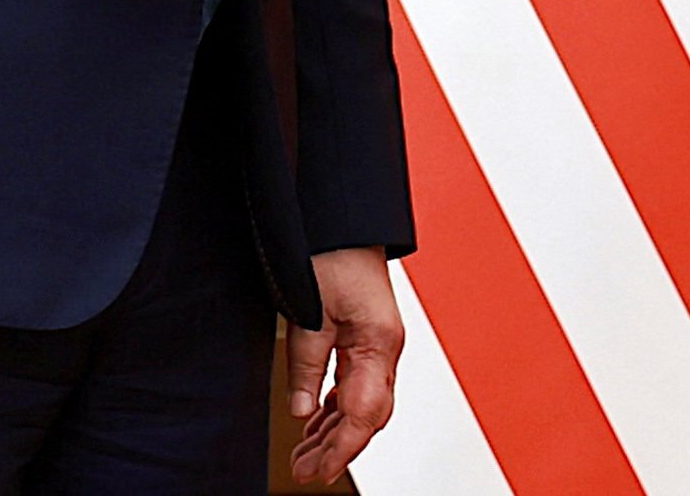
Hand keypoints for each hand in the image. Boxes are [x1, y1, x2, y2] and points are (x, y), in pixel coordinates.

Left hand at [287, 246, 402, 483]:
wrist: (345, 219)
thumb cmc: (333, 251)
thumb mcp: (310, 311)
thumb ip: (307, 364)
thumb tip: (303, 411)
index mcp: (379, 342)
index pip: (364, 413)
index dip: (342, 448)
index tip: (320, 472)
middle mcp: (386, 347)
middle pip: (368, 414)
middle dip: (337, 447)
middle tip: (303, 468)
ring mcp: (380, 342)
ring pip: (363, 402)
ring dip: (335, 430)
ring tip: (304, 452)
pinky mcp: (369, 336)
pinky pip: (358, 383)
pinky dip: (337, 407)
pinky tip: (317, 419)